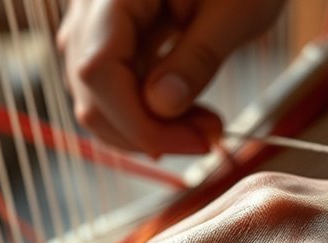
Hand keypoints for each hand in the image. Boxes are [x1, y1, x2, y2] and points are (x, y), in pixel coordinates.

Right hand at [57, 0, 285, 155]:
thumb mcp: (238, 8)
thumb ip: (198, 57)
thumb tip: (162, 107)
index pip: (98, 70)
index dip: (138, 120)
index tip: (195, 142)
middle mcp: (91, 5)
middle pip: (89, 90)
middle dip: (145, 129)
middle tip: (207, 137)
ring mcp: (96, 21)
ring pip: (97, 95)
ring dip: (145, 124)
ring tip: (202, 125)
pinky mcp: (112, 35)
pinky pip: (113, 83)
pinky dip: (146, 108)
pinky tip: (186, 109)